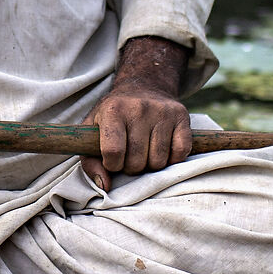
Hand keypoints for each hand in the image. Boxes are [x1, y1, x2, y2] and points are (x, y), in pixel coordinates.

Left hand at [82, 35, 195, 189]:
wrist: (142, 87)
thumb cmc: (113, 116)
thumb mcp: (92, 132)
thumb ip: (90, 162)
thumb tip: (105, 186)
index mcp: (113, 110)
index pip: (113, 153)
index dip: (112, 165)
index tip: (112, 160)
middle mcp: (139, 108)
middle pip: (137, 162)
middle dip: (132, 167)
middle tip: (130, 156)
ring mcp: (163, 111)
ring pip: (159, 162)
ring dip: (151, 165)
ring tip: (145, 152)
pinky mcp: (182, 116)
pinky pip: (180, 153)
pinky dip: (172, 159)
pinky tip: (162, 150)